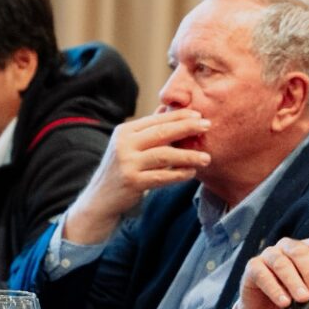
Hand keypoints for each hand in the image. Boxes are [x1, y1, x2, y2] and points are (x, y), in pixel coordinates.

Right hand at [60, 110, 211, 243]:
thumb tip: (169, 110)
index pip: (156, 120)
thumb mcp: (129, 145)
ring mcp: (127, 163)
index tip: (199, 115)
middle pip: (161, 133)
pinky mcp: (132, 182)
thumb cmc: (121, 169)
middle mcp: (124, 144)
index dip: (179, 116)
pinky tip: (191, 173)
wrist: (100, 199)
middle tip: (208, 126)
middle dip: (187, 128)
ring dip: (188, 155)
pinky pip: (162, 177)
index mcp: (125, 131)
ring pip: (164, 155)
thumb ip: (148, 129)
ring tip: (206, 157)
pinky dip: (179, 174)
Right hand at [232, 236, 308, 308]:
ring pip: (282, 262)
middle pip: (300, 251)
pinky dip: (274, 288)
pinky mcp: (253, 269)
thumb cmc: (295, 300)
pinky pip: (262, 274)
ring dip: (293, 281)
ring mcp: (269, 256)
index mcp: (308, 251)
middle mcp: (288, 249)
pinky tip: (283, 301)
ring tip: (302, 298)